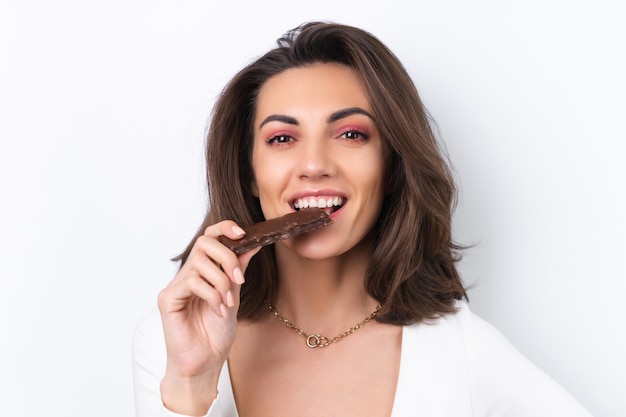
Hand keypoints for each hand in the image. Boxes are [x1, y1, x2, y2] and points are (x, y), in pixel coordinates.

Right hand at [157, 220, 258, 413]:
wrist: (205, 362)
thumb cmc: (216, 332)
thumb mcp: (234, 294)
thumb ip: (238, 269)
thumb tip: (253, 243)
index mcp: (202, 270)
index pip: (209, 236)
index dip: (225, 228)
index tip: (243, 233)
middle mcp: (187, 273)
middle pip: (204, 242)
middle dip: (227, 258)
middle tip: (238, 279)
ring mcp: (175, 285)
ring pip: (200, 263)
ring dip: (221, 283)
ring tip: (226, 304)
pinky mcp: (168, 298)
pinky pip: (193, 282)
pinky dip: (212, 295)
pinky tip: (217, 310)